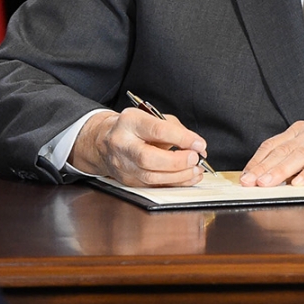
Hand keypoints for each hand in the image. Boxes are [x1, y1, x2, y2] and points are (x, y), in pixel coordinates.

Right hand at [72, 108, 209, 186]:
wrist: (104, 140)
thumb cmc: (134, 127)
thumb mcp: (153, 117)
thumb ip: (176, 130)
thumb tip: (197, 146)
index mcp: (130, 122)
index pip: (157, 131)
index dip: (182, 139)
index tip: (199, 144)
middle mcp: (122, 144)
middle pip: (148, 158)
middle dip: (177, 161)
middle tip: (195, 159)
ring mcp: (122, 165)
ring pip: (150, 177)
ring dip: (178, 176)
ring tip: (196, 170)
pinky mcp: (127, 180)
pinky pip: (152, 185)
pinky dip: (175, 183)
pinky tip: (189, 178)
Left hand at [240, 115, 303, 186]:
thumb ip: (295, 158)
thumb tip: (269, 177)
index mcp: (302, 130)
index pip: (272, 145)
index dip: (256, 161)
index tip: (243, 177)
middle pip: (282, 150)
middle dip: (262, 168)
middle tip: (248, 182)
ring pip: (299, 155)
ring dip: (280, 170)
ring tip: (266, 183)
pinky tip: (300, 182)